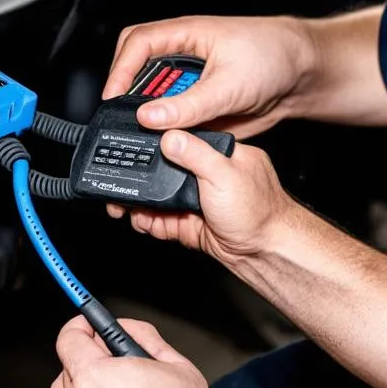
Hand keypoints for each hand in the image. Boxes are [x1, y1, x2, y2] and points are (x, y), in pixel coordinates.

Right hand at [102, 15, 313, 138]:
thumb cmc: (273, 56)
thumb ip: (189, 104)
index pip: (137, 44)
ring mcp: (188, 84)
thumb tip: (149, 116)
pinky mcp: (197, 108)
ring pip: (154, 101)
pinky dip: (168, 133)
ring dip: (150, 118)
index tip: (113, 97)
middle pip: (138, 74)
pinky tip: (171, 143)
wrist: (303, 76)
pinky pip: (172, 121)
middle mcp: (181, 58)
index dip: (120, 70)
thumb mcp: (229, 84)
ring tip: (150, 136)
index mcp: (184, 35)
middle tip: (125, 122)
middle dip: (128, 97)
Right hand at [119, 132, 290, 266]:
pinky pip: (162, 219)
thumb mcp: (225, 174)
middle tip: (123, 185)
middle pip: (163, 172)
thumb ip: (195, 154)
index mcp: (217, 154)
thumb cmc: (258, 211)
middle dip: (142, 180)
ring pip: (159, 198)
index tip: (133, 151)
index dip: (155, 146)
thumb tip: (169, 135)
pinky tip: (142, 221)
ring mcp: (196, 199)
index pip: (180, 142)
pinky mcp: (189, 222)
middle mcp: (205, 174)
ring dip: (142, 204)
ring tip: (127, 208)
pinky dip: (149, 221)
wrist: (263, 252)